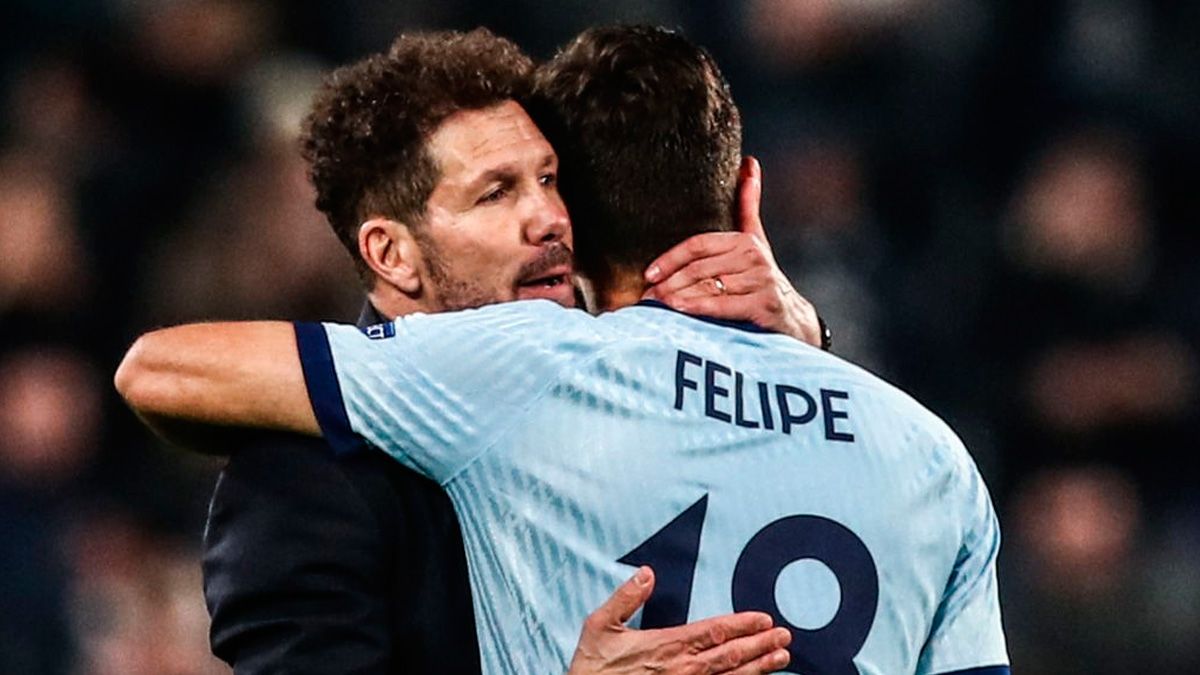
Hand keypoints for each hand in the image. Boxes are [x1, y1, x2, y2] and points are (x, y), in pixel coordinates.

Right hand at [567, 567, 790, 674]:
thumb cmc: (592, 668)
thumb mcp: (600, 625)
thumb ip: (626, 597)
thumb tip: (646, 572)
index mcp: (665, 645)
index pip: (713, 632)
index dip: (741, 625)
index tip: (764, 619)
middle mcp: (681, 669)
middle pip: (730, 656)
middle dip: (759, 645)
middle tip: (785, 637)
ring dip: (758, 668)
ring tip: (782, 658)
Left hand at [643, 157, 821, 347]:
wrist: (792, 317)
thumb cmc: (761, 277)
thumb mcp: (755, 241)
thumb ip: (747, 206)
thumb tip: (749, 163)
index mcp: (745, 240)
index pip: (699, 244)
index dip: (671, 258)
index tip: (649, 273)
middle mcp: (754, 258)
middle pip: (700, 268)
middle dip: (669, 283)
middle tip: (647, 295)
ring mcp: (761, 282)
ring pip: (708, 287)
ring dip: (678, 297)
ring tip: (656, 305)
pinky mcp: (764, 305)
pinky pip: (724, 305)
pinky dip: (699, 307)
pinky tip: (679, 310)